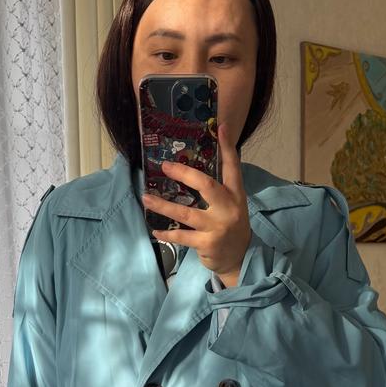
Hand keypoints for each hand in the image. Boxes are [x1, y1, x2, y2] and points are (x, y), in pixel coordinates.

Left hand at [141, 121, 250, 286]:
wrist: (239, 259)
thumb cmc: (230, 227)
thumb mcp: (232, 206)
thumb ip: (219, 189)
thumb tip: (193, 170)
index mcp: (236, 195)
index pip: (233, 167)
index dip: (227, 147)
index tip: (220, 127)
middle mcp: (228, 209)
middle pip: (206, 186)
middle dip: (184, 174)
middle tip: (165, 166)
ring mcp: (217, 227)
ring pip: (186, 213)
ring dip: (163, 206)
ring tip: (146, 198)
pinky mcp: (207, 244)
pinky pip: (181, 236)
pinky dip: (166, 233)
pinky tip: (155, 230)